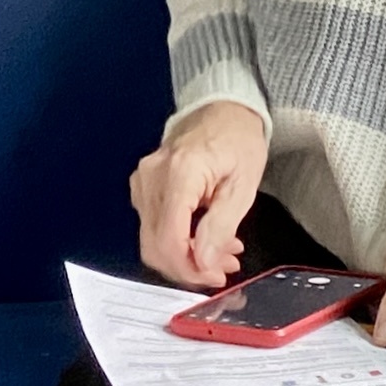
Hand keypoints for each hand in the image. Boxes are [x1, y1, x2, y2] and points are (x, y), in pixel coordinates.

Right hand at [132, 100, 266, 291]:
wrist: (224, 109)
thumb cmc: (237, 139)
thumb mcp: (242, 185)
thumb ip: (221, 226)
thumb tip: (204, 262)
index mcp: (178, 173)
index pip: (168, 239)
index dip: (189, 268)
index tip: (215, 276)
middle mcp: (151, 177)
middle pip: (154, 245)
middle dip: (188, 268)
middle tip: (221, 269)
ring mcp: (143, 181)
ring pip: (152, 240)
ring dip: (184, 256)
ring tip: (221, 253)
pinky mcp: (144, 186)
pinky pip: (153, 225)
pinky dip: (177, 240)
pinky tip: (203, 238)